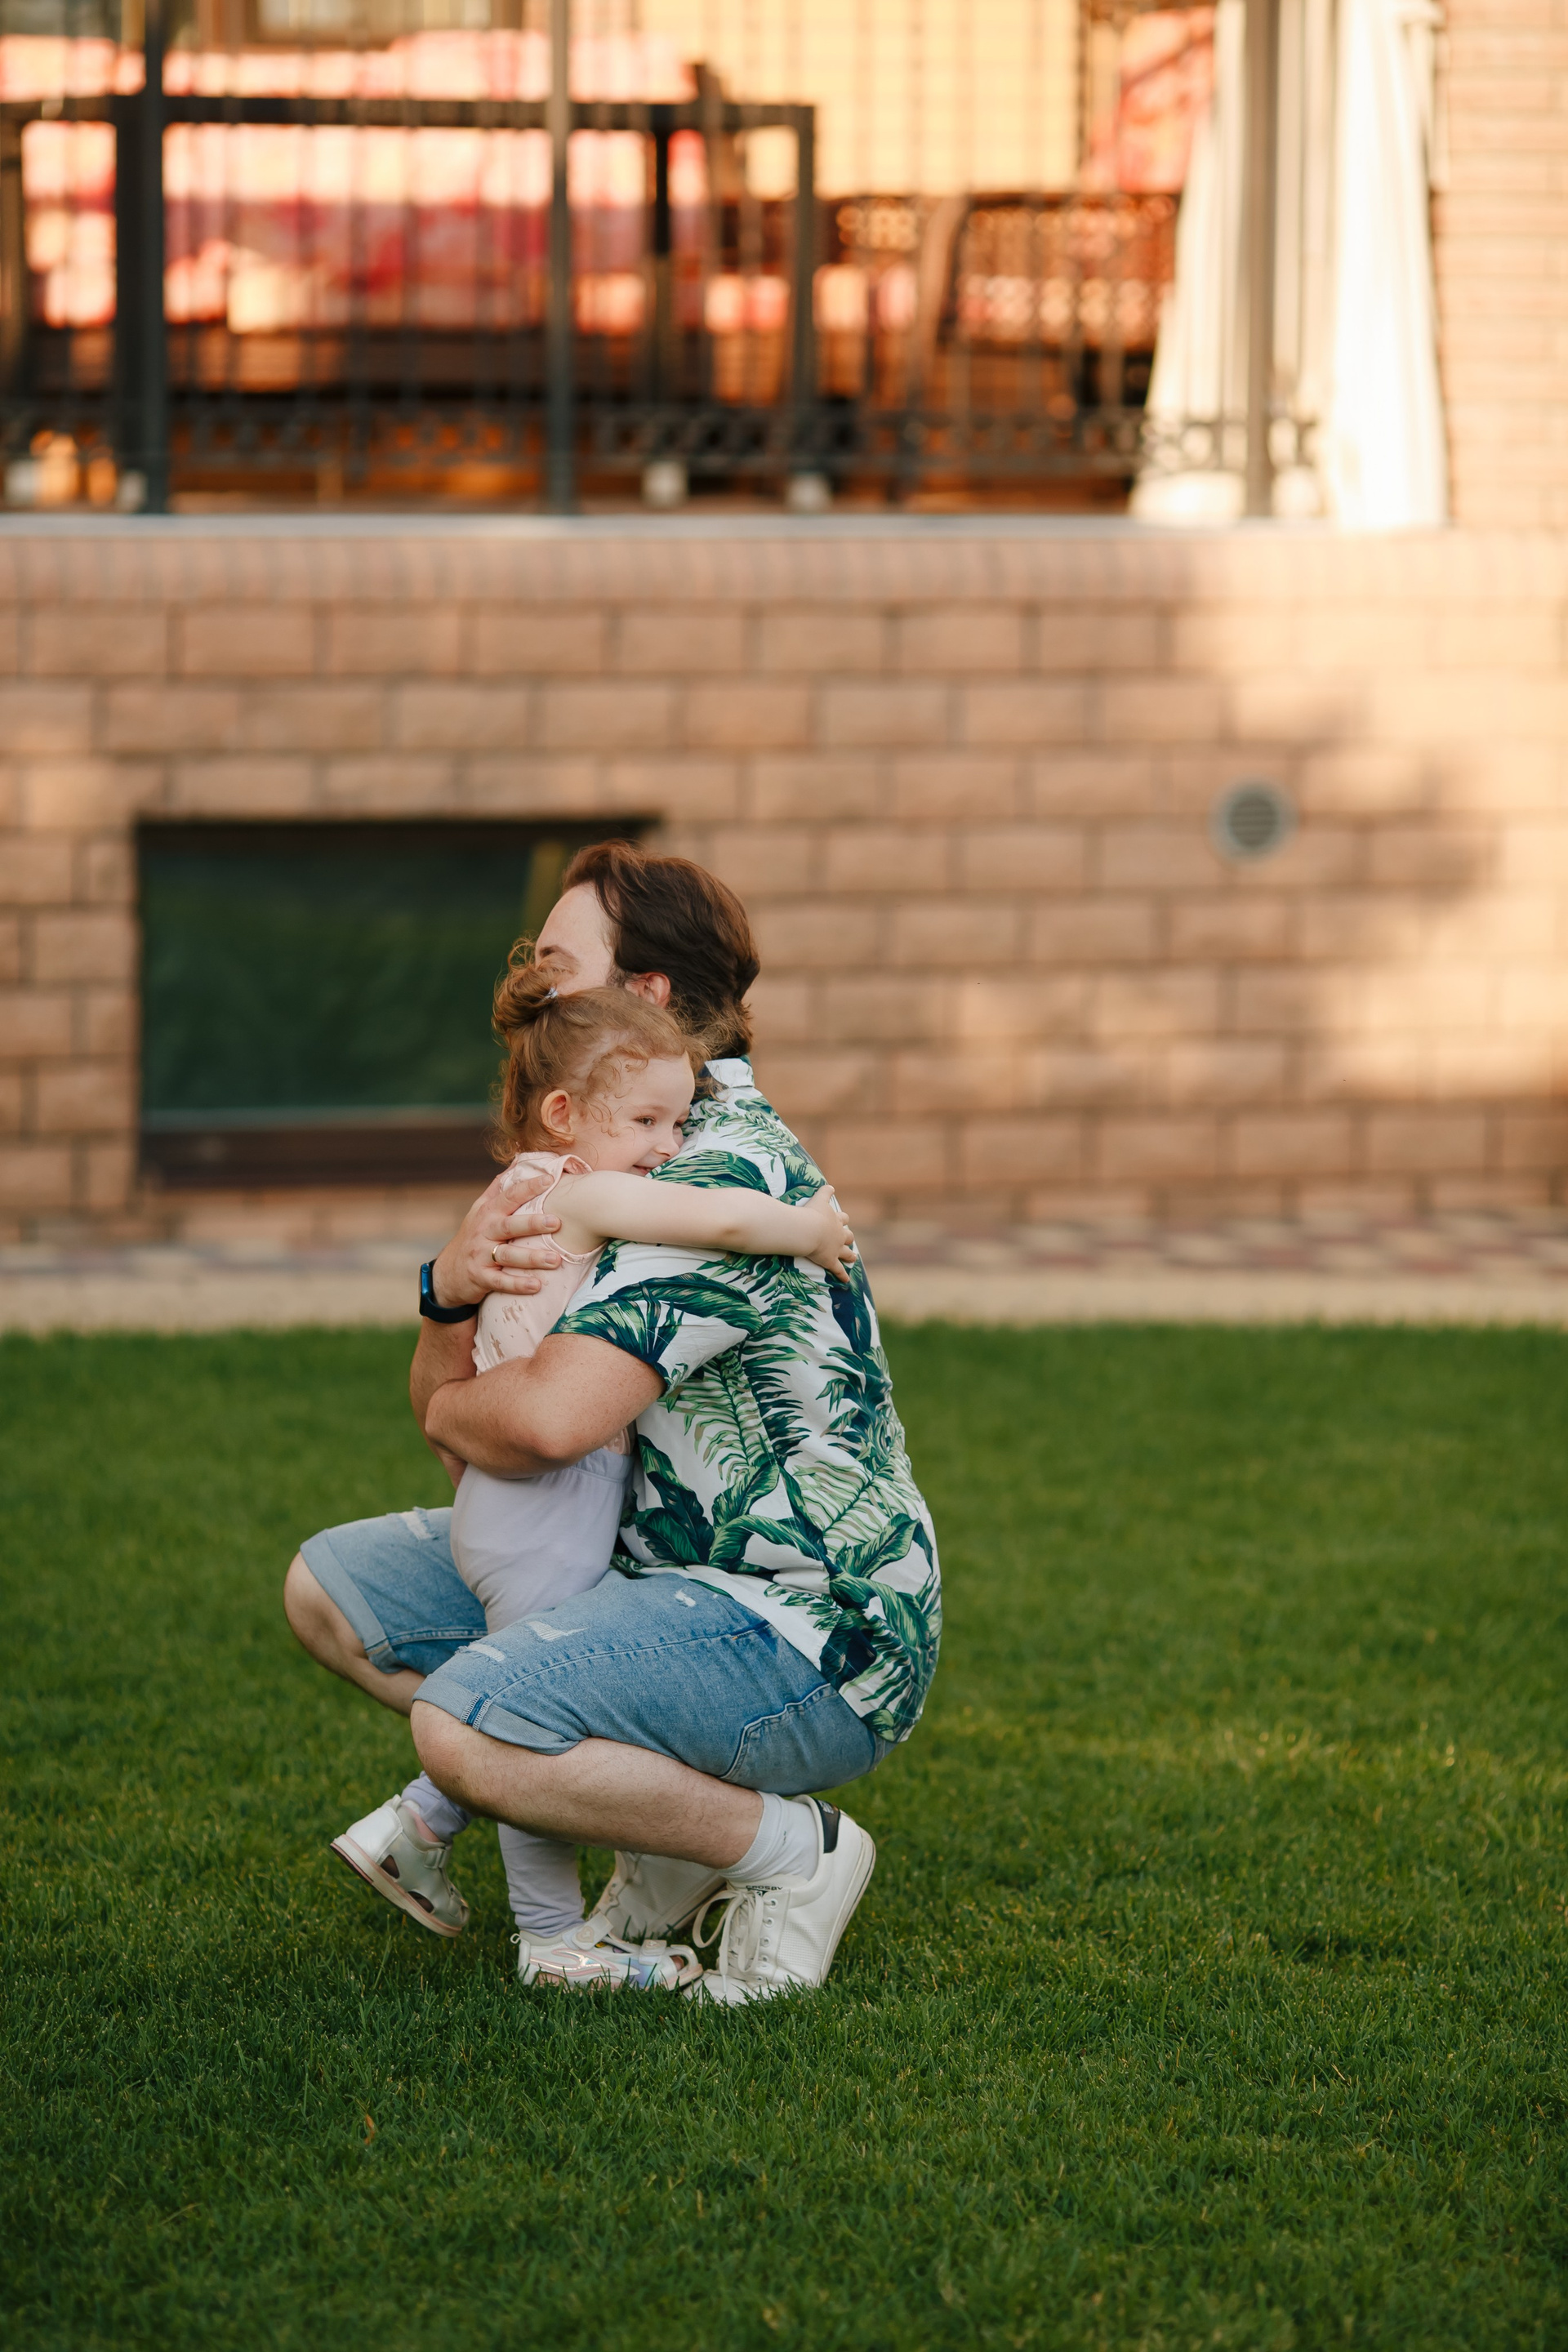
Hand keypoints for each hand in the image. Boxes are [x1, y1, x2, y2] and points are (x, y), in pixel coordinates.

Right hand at [431, 1165, 564, 1305]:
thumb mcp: (482, 1209)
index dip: (528, 1187)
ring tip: (555, 1260)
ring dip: (531, 1258)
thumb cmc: (475, 1235)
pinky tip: (537, 1286)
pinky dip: (518, 1284)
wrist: (449, 1272)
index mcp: (488, 1212)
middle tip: (557, 1222)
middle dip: (533, 1223)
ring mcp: (480, 1255)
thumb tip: (519, 1157)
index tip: (550, 1179)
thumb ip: (500, 1187)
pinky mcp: (480, 1278)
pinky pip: (501, 1282)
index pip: (509, 1195)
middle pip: (510, 1225)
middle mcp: (484, 1231)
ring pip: (507, 1255)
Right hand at [800, 1186, 857, 1285]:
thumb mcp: (818, 1199)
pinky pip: (838, 1270)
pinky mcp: (830, 1261)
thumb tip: (831, 1185)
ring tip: (853, 1258)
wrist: (808, 1230)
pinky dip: (842, 1275)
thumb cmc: (811, 1213)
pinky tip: (846, 1281)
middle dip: (848, 1238)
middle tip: (849, 1239)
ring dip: (850, 1255)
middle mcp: (838, 1234)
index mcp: (835, 1220)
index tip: (843, 1219)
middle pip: (848, 1236)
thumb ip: (825, 1192)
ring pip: (846, 1253)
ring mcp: (835, 1249)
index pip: (842, 1218)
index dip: (843, 1219)